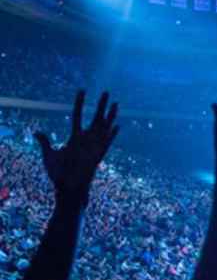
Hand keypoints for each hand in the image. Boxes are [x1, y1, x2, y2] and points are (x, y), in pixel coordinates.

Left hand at [34, 91, 118, 205]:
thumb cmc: (58, 174)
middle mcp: (87, 140)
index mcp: (75, 137)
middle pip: (95, 118)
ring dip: (110, 115)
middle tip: (105, 92)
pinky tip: (117, 126)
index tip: (81, 90)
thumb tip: (36, 132)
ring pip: (104, 127)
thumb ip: (45, 142)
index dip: (79, 103)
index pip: (78, 115)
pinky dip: (112, 134)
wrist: (67, 188)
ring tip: (115, 103)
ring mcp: (94, 146)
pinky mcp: (98, 155)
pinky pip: (107, 142)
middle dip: (100, 105)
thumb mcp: (49, 155)